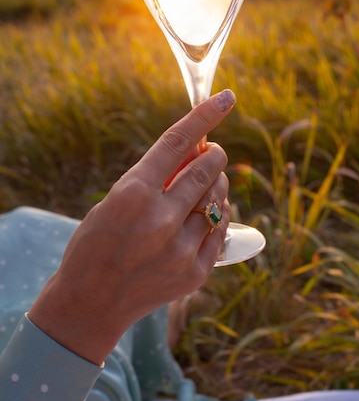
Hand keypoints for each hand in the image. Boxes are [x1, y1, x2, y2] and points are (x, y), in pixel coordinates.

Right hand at [29, 89, 235, 363]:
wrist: (90, 302)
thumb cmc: (97, 242)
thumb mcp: (116, 198)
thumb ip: (156, 175)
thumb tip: (197, 148)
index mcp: (134, 193)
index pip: (178, 141)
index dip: (205, 115)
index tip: (227, 98)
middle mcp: (160, 218)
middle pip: (208, 168)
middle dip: (213, 155)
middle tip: (210, 153)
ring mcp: (180, 248)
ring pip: (219, 197)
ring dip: (216, 184)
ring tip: (202, 187)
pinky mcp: (195, 272)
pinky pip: (221, 229)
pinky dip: (217, 214)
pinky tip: (205, 214)